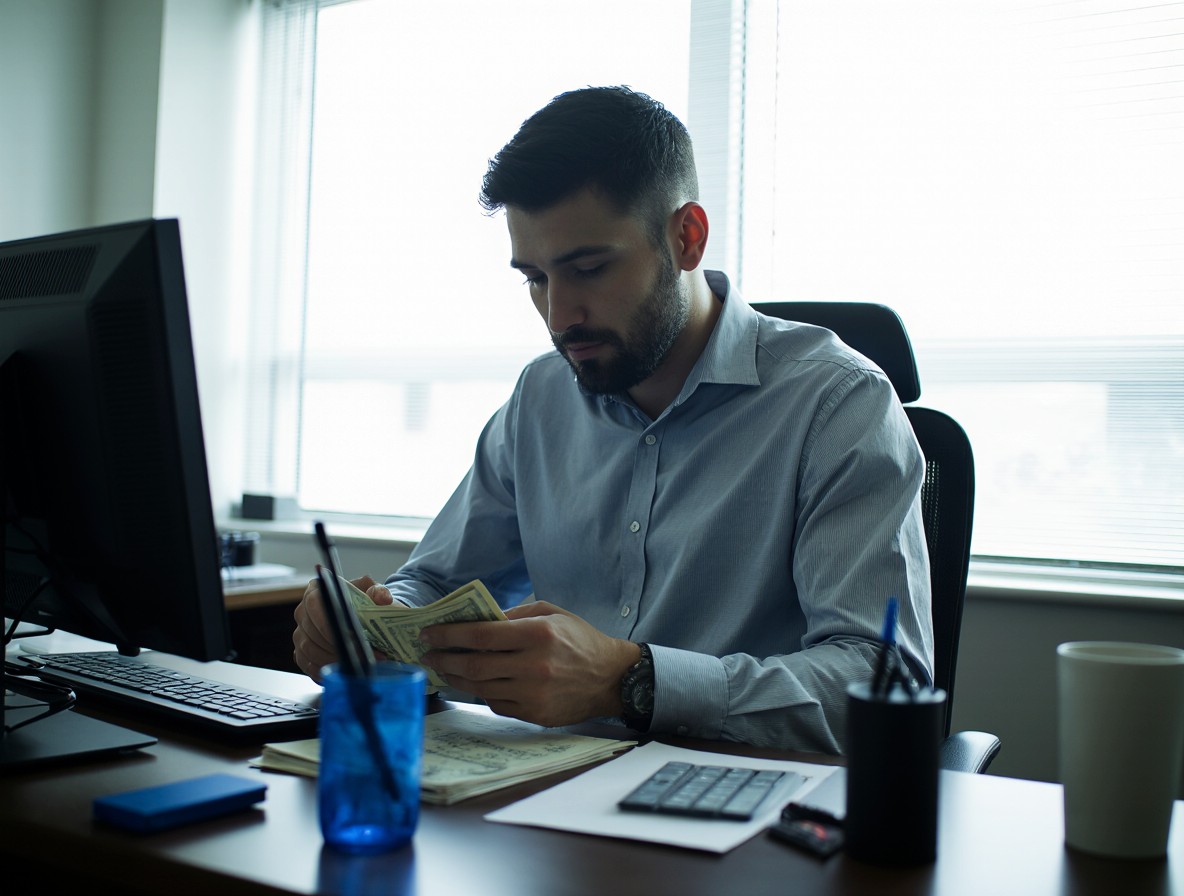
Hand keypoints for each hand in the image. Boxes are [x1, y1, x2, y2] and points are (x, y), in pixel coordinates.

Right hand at [292, 575, 391, 681]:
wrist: (361, 618)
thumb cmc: (363, 603)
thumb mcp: (373, 592)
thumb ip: (379, 592)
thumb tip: (382, 598)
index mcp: (316, 591)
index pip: (316, 604)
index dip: (331, 623)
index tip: (352, 637)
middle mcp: (303, 612)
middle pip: (313, 633)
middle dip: (339, 647)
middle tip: (362, 657)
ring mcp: (300, 634)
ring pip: (310, 651)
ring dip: (335, 661)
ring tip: (358, 666)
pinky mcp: (301, 653)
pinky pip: (309, 666)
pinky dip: (327, 671)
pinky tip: (344, 672)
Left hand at [418, 601, 640, 727]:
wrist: (612, 678)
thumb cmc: (580, 640)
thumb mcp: (552, 613)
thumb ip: (515, 615)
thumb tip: (479, 619)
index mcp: (538, 634)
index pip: (481, 635)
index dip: (450, 635)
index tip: (430, 633)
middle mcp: (534, 665)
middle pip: (475, 665)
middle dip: (445, 659)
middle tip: (429, 654)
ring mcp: (534, 694)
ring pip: (481, 687)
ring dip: (457, 678)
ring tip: (446, 668)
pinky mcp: (535, 714)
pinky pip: (496, 704)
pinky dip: (482, 693)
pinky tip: (477, 683)